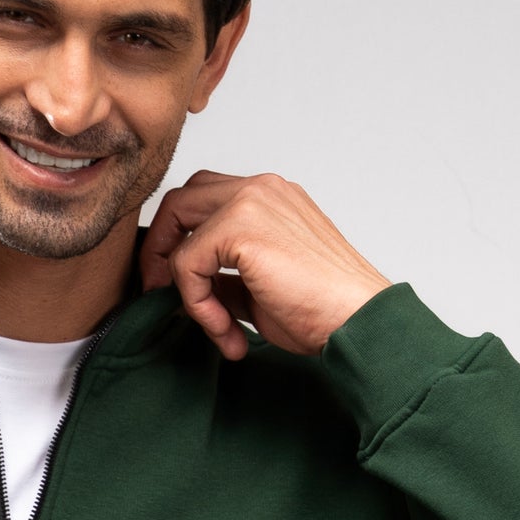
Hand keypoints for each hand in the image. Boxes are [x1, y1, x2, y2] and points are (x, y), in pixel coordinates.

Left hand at [140, 171, 391, 359]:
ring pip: (177, 222)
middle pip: (183, 197)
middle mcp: (262, 189)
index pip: (206, 199)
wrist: (359, 323)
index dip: (181, 238)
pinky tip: (226, 330)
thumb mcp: (262, 289)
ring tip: (211, 324)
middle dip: (161, 244)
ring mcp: (251, 201)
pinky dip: (196, 303)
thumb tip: (186, 289)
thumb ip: (225, 278)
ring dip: (179, 279)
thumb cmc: (324, 312)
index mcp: (273, 197)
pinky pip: (187, 263)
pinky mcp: (240, 227)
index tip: (176, 285)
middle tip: (160, 291)